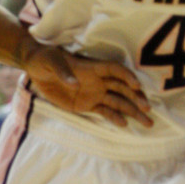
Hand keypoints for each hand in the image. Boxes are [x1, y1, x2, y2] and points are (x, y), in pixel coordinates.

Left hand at [22, 44, 152, 127]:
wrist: (36, 68)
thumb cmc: (45, 59)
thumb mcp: (51, 62)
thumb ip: (63, 72)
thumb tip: (75, 84)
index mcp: (92, 67)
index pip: (114, 70)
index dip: (126, 76)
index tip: (136, 85)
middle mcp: (98, 80)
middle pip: (122, 88)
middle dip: (136, 97)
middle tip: (148, 108)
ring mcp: (94, 93)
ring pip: (118, 102)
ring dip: (133, 111)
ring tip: (148, 122)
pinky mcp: (87, 105)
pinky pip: (105, 112)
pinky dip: (115, 118)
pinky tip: (125, 124)